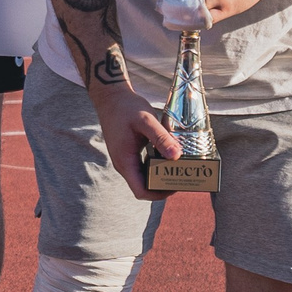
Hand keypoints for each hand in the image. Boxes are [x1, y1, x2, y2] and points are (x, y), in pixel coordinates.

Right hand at [88, 80, 182, 200]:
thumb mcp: (146, 120)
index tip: (176, 186)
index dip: (159, 194)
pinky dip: (156, 166)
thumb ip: (161, 138)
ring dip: (160, 176)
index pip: (141, 191)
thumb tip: (176, 156)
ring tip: (178, 168)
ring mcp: (125, 159)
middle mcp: (124, 164)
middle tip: (181, 177)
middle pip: (144, 187)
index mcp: (126, 161)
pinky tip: (167, 156)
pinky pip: (143, 167)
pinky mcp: (128, 153)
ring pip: (144, 177)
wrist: (110, 97)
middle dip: (163, 185)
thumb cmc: (126, 107)